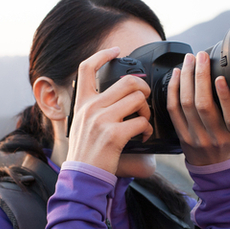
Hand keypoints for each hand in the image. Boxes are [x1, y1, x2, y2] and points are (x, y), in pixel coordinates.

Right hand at [66, 47, 152, 174]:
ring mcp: (101, 120)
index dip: (103, 54)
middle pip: (127, 81)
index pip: (86, 68)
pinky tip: (143, 137)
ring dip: (147, 110)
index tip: (116, 51)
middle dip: (143, 89)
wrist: (82, 177)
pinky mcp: (113, 135)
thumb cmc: (86, 153)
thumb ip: (95, 108)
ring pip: (137, 98)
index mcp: (82, 103)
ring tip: (143, 122)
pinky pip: (141, 121)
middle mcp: (90, 107)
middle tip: (143, 101)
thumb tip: (118, 95)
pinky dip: (147, 129)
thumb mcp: (82, 124)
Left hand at [166, 51, 229, 165]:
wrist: (213, 164)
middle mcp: (215, 137)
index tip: (221, 77)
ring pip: (186, 105)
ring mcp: (196, 137)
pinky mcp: (181, 135)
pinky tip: (177, 75)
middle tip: (201, 57)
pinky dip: (174, 89)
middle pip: (204, 105)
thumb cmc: (228, 138)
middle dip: (201, 77)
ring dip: (186, 79)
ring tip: (189, 61)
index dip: (225, 96)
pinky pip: (173, 110)